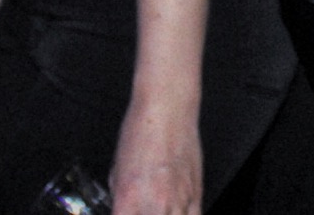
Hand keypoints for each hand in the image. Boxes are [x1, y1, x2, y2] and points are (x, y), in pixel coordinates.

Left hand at [110, 99, 201, 214]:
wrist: (168, 108)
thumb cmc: (142, 130)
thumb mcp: (117, 167)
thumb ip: (120, 195)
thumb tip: (122, 208)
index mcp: (128, 199)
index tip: (123, 211)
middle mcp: (154, 204)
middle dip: (142, 214)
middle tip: (140, 206)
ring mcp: (178, 201)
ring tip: (159, 207)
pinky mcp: (196, 194)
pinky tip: (176, 210)